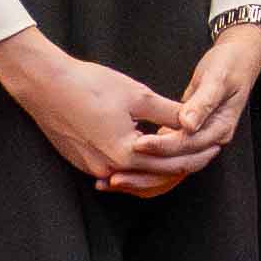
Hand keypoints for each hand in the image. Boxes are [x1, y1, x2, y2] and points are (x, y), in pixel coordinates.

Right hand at [0, 38, 188, 196]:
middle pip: (156, 175)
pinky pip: (117, 171)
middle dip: (182, 163)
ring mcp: (93, 168)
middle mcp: (110, 168)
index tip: (214, 145)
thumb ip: (168, 112)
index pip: (172, 163)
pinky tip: (148, 156)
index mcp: (126, 153)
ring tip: (181, 154)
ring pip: (136, 176)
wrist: (45, 85)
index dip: (196, 154)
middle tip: (206, 152)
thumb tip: (194, 120)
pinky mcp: (82, 163)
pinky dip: (135, 167)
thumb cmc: (89, 85)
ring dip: (159, 167)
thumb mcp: (137, 95)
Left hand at [115, 19, 260, 182]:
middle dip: (147, 172)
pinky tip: (122, 169)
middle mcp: (210, 142)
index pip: (188, 145)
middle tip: (116, 176)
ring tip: (113, 181)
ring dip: (143, 176)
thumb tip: (188, 125)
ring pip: (170, 169)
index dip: (162, 146)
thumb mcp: (217, 79)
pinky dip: (145, 167)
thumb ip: (202, 103)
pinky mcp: (186, 138)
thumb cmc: (228, 65)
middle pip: (178, 166)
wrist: (238, 60)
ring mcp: (198, 142)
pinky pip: (165, 160)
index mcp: (220, 130)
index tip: (138, 144)